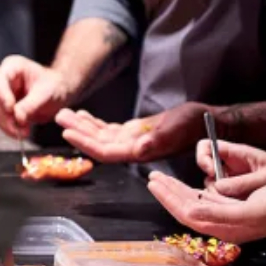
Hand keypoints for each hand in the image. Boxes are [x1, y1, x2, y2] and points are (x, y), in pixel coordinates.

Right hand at [0, 56, 69, 137]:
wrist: (60, 93)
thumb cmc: (55, 86)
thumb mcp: (45, 93)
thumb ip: (30, 105)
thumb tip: (17, 118)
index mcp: (12, 66)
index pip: (0, 80)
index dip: (3, 96)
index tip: (11, 110)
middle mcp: (3, 78)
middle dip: (6, 115)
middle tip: (19, 128)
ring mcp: (2, 93)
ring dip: (7, 124)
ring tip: (22, 133)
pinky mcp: (4, 107)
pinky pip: (1, 119)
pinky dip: (8, 127)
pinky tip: (19, 134)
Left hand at [56, 103, 202, 163]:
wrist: (206, 122)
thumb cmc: (195, 125)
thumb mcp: (177, 128)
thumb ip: (159, 139)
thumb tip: (140, 148)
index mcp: (140, 151)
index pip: (106, 151)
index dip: (86, 143)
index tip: (68, 133)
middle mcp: (133, 149)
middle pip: (98, 143)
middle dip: (78, 131)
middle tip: (59, 116)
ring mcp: (132, 141)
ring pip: (101, 135)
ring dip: (82, 126)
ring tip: (64, 114)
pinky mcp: (135, 132)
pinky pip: (109, 130)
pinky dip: (95, 123)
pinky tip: (83, 115)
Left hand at [148, 172, 265, 243]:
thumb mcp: (250, 210)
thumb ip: (218, 213)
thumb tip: (189, 211)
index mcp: (225, 228)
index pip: (187, 213)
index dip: (169, 198)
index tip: (155, 183)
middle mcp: (224, 225)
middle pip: (187, 209)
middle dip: (168, 193)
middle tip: (152, 177)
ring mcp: (229, 218)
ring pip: (195, 205)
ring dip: (177, 192)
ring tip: (162, 180)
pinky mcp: (236, 210)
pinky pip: (208, 203)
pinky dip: (193, 193)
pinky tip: (187, 188)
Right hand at [194, 139, 265, 197]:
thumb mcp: (265, 177)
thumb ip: (242, 182)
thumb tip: (218, 188)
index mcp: (236, 152)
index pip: (206, 146)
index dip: (203, 158)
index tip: (212, 172)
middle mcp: (230, 164)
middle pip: (206, 168)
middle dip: (210, 181)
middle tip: (222, 195)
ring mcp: (232, 178)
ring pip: (212, 185)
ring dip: (218, 195)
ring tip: (235, 203)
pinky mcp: (236, 192)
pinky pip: (222, 195)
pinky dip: (225, 202)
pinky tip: (237, 208)